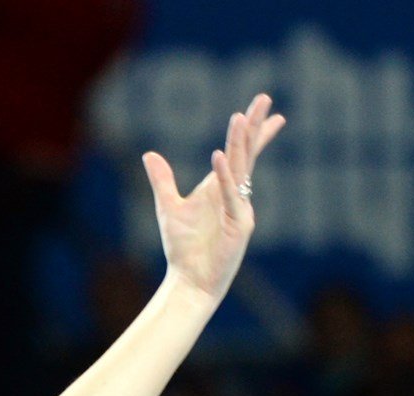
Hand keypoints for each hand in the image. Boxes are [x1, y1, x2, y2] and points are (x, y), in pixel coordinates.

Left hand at [141, 93, 286, 302]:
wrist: (189, 279)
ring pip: (241, 169)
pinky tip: (219, 156)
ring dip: (240, 143)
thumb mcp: (168, 207)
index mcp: (222, 188)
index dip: (251, 131)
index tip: (263, 108)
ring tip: (240, 117)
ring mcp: (241, 208)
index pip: (241, 153)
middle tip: (264, 98)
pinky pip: (232, 195)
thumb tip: (149, 154)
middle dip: (254, 126)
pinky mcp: (239, 225)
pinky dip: (224, 176)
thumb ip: (162, 180)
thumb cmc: (183, 248)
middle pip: (247, 153)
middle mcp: (235, 194)